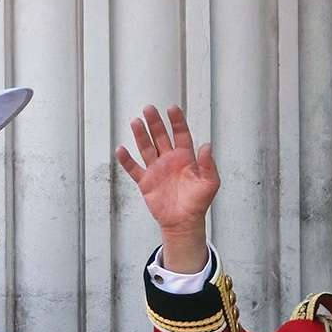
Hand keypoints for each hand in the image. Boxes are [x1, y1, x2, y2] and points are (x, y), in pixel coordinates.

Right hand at [115, 104, 218, 272]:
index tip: (172, 108)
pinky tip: (121, 150)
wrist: (183, 222)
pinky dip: (127, 160)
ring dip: (140, 136)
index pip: (181, 134)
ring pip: (146, 148)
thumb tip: (206, 146)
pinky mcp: (146, 182)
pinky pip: (134, 169)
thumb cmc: (198, 203)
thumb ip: (208, 164)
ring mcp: (156, 170)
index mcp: (185, 158)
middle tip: (149, 109)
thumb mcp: (210, 183)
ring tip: (136, 122)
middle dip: (155, 123)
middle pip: (160, 137)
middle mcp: (169, 160)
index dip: (177, 121)